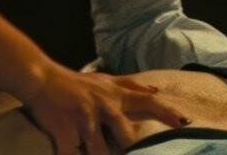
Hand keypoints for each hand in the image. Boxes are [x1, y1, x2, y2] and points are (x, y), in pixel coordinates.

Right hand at [18, 64, 188, 154]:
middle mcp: (103, 107)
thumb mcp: (105, 80)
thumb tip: (156, 89)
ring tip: (99, 154)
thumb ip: (131, 86)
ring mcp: (84, 120)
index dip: (167, 113)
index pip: (148, 102)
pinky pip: (72, 154)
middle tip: (139, 153)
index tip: (185, 123)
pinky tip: (72, 154)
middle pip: (126, 135)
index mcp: (115, 96)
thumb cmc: (75, 82)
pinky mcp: (65, 131)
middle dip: (131, 150)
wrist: (40, 78)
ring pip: (100, 151)